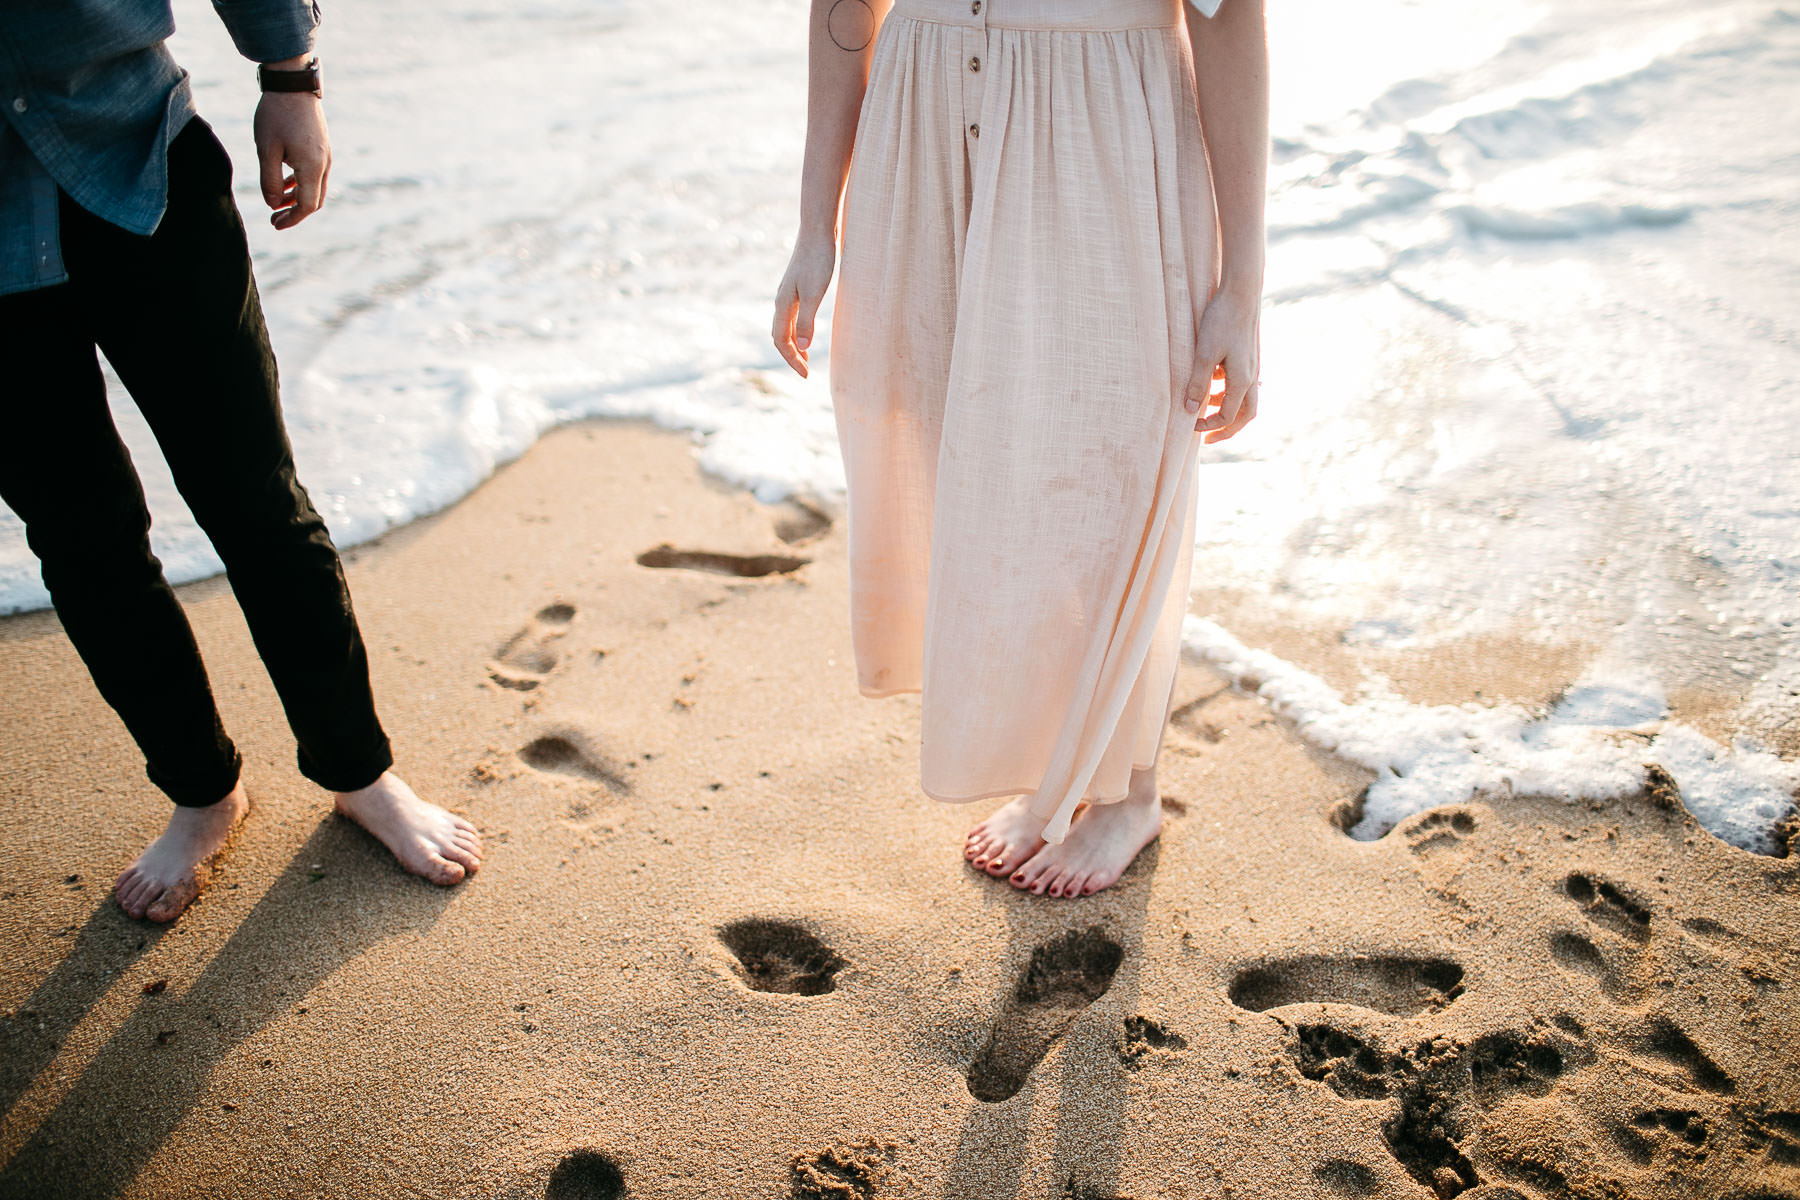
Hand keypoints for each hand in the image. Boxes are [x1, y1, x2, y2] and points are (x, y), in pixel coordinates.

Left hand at [252, 77, 330, 229]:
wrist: (293, 83)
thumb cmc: (276, 114)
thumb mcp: (266, 149)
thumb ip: (270, 180)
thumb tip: (273, 204)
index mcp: (312, 167)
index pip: (306, 205)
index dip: (291, 219)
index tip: (274, 224)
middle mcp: (324, 164)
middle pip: (314, 200)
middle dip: (295, 212)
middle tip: (274, 217)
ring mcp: (325, 155)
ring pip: (315, 187)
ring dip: (296, 197)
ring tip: (277, 199)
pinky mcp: (321, 146)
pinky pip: (314, 173)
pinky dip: (300, 183)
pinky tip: (285, 180)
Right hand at [771, 236, 836, 377]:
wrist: (817, 231)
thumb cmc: (818, 261)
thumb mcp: (815, 293)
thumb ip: (807, 320)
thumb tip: (803, 346)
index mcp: (783, 305)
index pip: (782, 341)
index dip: (792, 360)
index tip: (805, 375)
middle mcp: (781, 301)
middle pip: (780, 336)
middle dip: (791, 356)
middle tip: (805, 371)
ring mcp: (788, 293)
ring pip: (785, 326)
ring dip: (794, 344)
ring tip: (805, 357)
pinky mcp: (797, 287)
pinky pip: (792, 316)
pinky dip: (798, 330)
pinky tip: (808, 331)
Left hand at [1184, 287, 1260, 442]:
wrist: (1241, 292)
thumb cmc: (1221, 321)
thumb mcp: (1204, 354)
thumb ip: (1198, 383)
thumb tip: (1190, 410)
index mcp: (1241, 380)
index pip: (1227, 416)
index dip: (1208, 426)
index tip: (1188, 425)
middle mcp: (1251, 377)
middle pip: (1245, 416)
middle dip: (1226, 430)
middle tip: (1207, 439)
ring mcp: (1252, 366)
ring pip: (1245, 400)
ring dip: (1226, 409)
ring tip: (1203, 408)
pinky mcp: (1249, 356)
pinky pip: (1242, 383)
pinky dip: (1228, 391)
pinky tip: (1212, 380)